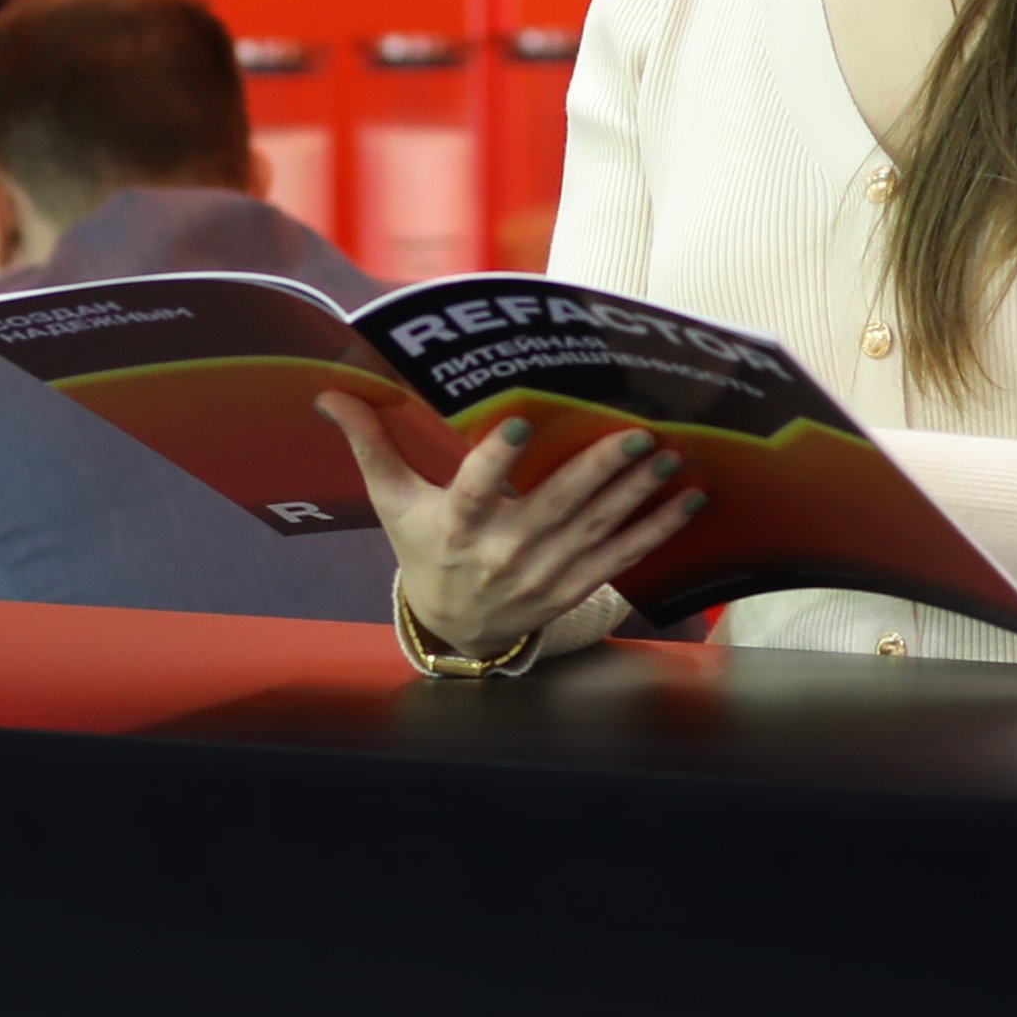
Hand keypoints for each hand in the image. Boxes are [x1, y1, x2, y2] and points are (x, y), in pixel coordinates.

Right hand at [313, 393, 698, 658]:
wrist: (454, 625)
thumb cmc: (424, 548)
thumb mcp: (393, 500)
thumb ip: (371, 443)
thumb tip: (330, 390)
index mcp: (456, 526)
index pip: (475, 490)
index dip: (497, 460)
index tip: (524, 422)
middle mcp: (502, 553)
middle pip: (553, 507)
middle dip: (597, 471)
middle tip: (635, 434)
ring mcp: (542, 574)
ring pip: (594, 530)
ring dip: (636, 495)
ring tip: (669, 459)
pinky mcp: (572, 587)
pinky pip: (618, 557)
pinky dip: (654, 531)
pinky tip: (686, 502)